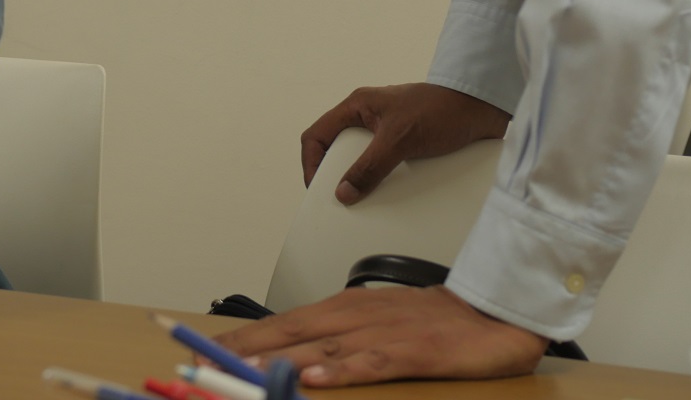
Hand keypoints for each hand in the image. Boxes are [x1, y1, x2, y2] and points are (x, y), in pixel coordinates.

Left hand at [215, 285, 547, 386]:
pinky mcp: (412, 351)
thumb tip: (289, 359)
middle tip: (199, 359)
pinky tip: (316, 380)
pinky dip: (342, 370)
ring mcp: (381, 333)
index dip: (239, 337)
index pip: (279, 323)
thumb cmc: (428, 322)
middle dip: (242, 348)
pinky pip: (371, 363)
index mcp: (341, 310)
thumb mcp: (372, 326)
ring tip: (238, 370)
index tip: (199, 349)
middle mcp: (352, 316)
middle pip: (287, 332)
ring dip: (276, 360)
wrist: (490, 311)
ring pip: (318, 347)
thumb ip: (332, 341)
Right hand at [301, 82, 509, 201]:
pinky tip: (391, 194)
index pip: (318, 136)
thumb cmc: (441, 110)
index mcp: (357, 107)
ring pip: (362, 160)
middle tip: (342, 200)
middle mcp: (368, 118)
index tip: (319, 189)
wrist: (483, 108)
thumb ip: (369, 166)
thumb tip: (344, 193)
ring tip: (366, 200)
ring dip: (362, 179)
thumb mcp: (399, 140)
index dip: (311, 163)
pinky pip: (384, 165)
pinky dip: (383, 180)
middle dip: (336, 175)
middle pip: (337, 150)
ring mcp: (387, 130)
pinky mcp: (406, 143)